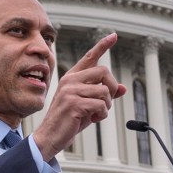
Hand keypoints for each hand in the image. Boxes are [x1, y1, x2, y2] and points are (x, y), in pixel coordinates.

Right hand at [31, 34, 127, 162]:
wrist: (50, 136)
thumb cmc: (69, 120)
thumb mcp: (89, 105)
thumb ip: (103, 95)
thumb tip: (122, 88)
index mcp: (72, 77)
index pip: (90, 57)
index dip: (103, 46)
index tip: (113, 36)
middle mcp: (70, 80)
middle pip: (104, 71)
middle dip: (111, 88)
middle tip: (105, 103)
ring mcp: (71, 91)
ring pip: (105, 90)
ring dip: (106, 106)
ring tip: (96, 114)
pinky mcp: (74, 103)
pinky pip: (100, 105)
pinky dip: (102, 115)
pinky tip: (92, 120)